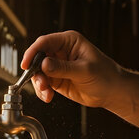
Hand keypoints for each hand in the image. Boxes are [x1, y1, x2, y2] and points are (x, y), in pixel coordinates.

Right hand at [21, 31, 138, 138]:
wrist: (112, 92)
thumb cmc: (105, 75)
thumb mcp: (84, 70)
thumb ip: (63, 68)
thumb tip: (43, 64)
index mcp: (68, 41)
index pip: (45, 42)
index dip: (33, 52)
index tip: (26, 64)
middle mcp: (60, 51)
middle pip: (38, 57)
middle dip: (36, 71)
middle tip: (41, 84)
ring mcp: (57, 66)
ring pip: (38, 72)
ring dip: (39, 83)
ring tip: (47, 93)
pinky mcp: (57, 79)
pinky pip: (43, 83)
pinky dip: (42, 91)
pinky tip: (48, 97)